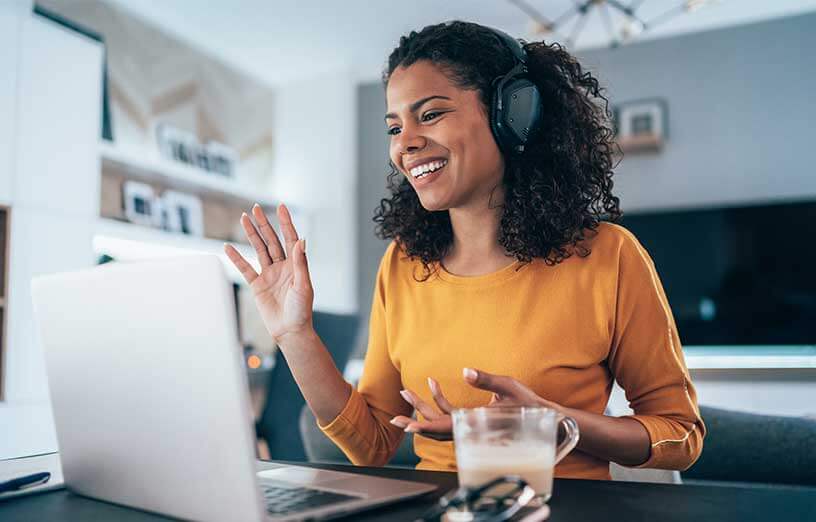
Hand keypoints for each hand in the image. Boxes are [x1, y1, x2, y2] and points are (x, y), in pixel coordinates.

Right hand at [224, 203, 313, 343]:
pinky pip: (245, 269)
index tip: (281, 206)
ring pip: (258, 250)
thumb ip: (300, 263)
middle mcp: (282, 267)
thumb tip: (301, 240)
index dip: (285, 222)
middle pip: (271, 240)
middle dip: (264, 224)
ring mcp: (269, 274)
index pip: (290, 238)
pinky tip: (228, 247)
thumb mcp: (303, 286)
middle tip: (255, 208)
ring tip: (243, 218)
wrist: (290, 331)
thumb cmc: (301, 311)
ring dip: (251, 234)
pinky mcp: (258, 285)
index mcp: (295, 265)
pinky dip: (236, 258)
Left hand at [389, 368, 561, 440]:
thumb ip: (486, 379)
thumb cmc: (528, 403)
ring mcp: (470, 425)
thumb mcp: (508, 386)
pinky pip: (450, 414)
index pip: (445, 427)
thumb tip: (465, 371)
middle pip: (436, 427)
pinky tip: (433, 384)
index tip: (407, 427)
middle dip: (415, 419)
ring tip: (407, 392)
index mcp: (476, 422)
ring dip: (423, 408)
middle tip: (394, 416)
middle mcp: (470, 427)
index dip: (424, 427)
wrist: (544, 418)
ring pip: (440, 421)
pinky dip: (439, 401)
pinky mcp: (473, 420)